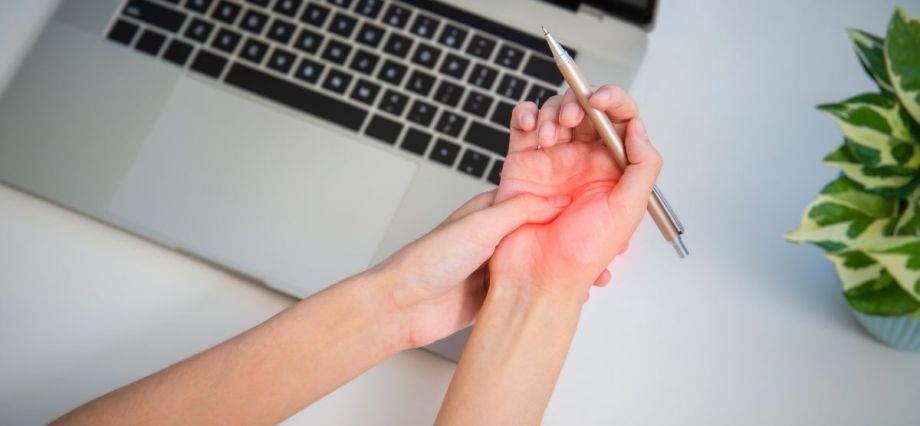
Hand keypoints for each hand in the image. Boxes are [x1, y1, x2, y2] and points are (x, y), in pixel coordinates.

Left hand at [373, 190, 610, 347]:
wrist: (403, 307)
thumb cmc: (427, 260)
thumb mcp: (479, 227)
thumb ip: (520, 211)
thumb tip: (558, 199)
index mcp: (492, 208)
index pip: (541, 197)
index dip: (569, 203)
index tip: (598, 208)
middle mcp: (499, 233)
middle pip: (548, 231)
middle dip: (575, 237)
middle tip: (607, 246)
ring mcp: (500, 262)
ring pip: (544, 260)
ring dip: (569, 265)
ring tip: (597, 271)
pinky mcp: (499, 290)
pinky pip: (534, 286)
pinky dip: (554, 288)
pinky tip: (573, 291)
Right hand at [490, 85, 662, 296]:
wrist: (538, 275)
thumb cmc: (581, 254)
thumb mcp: (628, 211)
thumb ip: (642, 166)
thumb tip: (638, 127)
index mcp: (613, 169)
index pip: (621, 120)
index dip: (613, 100)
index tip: (600, 100)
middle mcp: (584, 161)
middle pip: (585, 109)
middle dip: (578, 102)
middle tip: (572, 117)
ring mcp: (552, 159)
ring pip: (554, 112)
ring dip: (550, 111)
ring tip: (547, 136)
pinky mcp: (522, 162)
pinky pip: (523, 125)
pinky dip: (524, 113)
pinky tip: (529, 127)